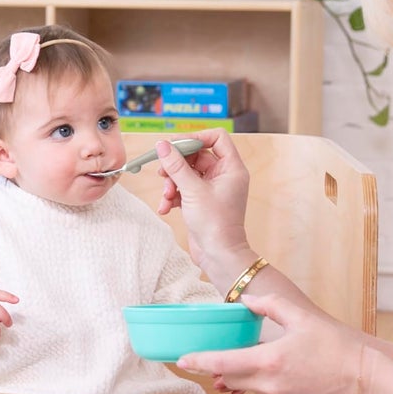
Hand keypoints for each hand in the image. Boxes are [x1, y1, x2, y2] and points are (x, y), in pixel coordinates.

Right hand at [153, 130, 252, 269]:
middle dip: (177, 165)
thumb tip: (162, 145)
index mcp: (231, 168)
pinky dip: (173, 196)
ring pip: (187, 174)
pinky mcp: (201, 202)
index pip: (216, 138)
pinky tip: (165, 208)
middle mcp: (223, 176)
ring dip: (172, 183)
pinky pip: (184, 190)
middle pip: (196, 156)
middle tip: (163, 172)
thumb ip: (176, 166)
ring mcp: (212, 189)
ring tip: (166, 196)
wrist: (218, 255)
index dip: (196, 138)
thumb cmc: (215, 224)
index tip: (176, 145)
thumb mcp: (192, 190)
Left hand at [177, 294, 364, 393]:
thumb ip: (270, 305)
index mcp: (269, 359)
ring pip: (248, 388)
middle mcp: (270, 384)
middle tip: (209, 358)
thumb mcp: (302, 318)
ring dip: (245, 376)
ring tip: (261, 361)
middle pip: (229, 378)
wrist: (364, 381)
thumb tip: (246, 300)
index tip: (181, 360)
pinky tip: (286, 374)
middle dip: (218, 369)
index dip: (199, 361)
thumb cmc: (336, 347)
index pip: (223, 363)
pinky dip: (267, 385)